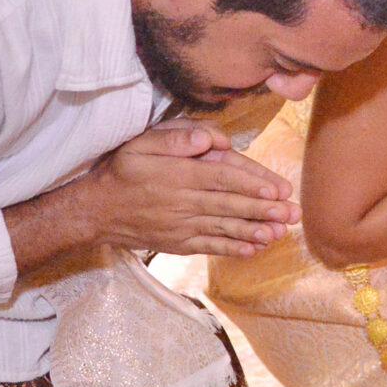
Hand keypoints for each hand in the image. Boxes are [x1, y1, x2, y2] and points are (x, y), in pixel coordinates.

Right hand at [73, 124, 298, 257]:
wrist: (94, 211)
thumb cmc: (121, 170)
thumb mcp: (140, 144)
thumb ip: (176, 138)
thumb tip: (213, 137)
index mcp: (176, 175)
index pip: (220, 178)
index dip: (251, 184)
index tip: (276, 189)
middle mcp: (180, 202)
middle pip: (228, 205)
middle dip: (263, 210)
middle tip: (292, 212)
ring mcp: (179, 226)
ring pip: (222, 228)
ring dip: (254, 231)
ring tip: (280, 233)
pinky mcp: (177, 243)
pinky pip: (209, 246)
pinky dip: (232, 248)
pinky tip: (254, 249)